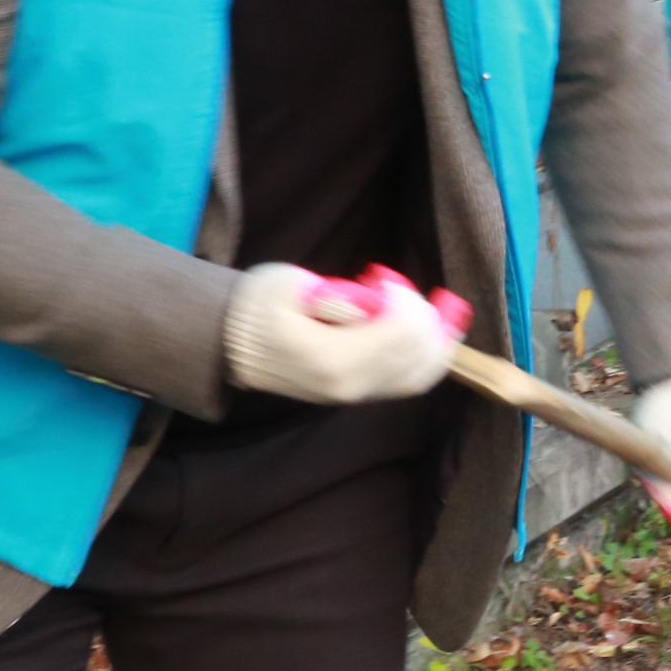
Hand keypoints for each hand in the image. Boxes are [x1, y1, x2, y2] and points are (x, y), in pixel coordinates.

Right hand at [224, 263, 465, 405]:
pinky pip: (411, 380)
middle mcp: (352, 386)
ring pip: (423, 371)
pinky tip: (437, 329)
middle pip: (419, 351)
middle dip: (421, 312)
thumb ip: (333, 296)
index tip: (378, 277)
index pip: (400, 331)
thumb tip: (372, 303)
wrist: (232, 344)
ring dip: (437, 335)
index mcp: (333, 360)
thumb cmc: (259, 308)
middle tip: (396, 287)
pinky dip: (431, 354)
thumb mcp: (287, 287)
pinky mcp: (361, 394)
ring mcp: (358, 394)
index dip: (403, 298)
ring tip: (435, 306)